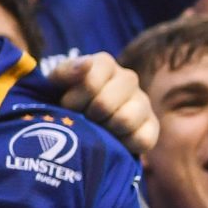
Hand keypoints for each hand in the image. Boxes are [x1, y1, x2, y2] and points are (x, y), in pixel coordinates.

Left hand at [38, 53, 157, 156]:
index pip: (90, 82)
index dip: (73, 100)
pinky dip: (124, 144)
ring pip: (125, 120)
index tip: (66, 105)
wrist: (79, 124)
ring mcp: (143, 101)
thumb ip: (65, 71)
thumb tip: (86, 63)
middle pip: (105, 104)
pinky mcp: (152, 126)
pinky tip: (114, 140)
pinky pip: (142, 139)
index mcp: (104, 64)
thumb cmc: (65, 100)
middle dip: (87, 116)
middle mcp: (128, 78)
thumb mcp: (55, 85)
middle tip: (82, 119)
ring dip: (105, 131)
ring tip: (97, 128)